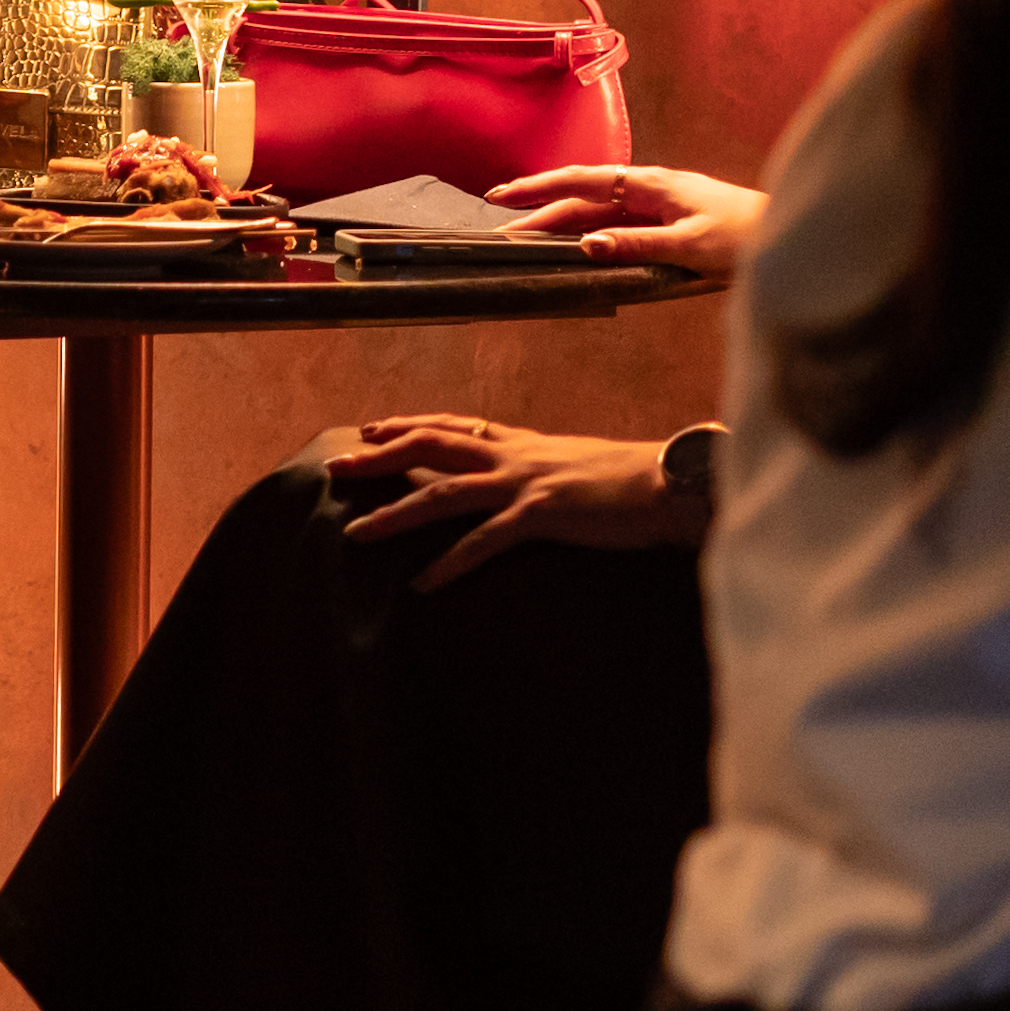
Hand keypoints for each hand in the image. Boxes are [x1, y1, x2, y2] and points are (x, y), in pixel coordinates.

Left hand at [327, 414, 705, 588]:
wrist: (672, 482)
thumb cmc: (632, 482)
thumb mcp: (577, 467)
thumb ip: (545, 471)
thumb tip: (528, 486)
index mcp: (522, 442)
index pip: (452, 426)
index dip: (408, 425)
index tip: (371, 428)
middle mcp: (514, 454)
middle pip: (430, 445)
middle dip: (379, 455)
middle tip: (337, 467)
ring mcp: (525, 482)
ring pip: (442, 493)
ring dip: (395, 512)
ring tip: (356, 533)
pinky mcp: (541, 514)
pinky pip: (484, 541)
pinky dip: (450, 564)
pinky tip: (423, 585)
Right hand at [490, 162, 765, 274]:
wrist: (786, 235)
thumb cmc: (746, 235)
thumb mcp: (690, 244)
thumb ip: (636, 245)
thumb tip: (586, 244)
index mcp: (652, 185)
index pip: (583, 182)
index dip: (540, 189)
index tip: (503, 196)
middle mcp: (650, 191)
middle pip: (584, 199)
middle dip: (541, 210)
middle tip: (502, 228)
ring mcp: (658, 207)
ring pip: (599, 214)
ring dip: (562, 224)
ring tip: (528, 239)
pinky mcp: (667, 225)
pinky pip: (618, 227)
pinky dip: (589, 234)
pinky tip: (575, 246)